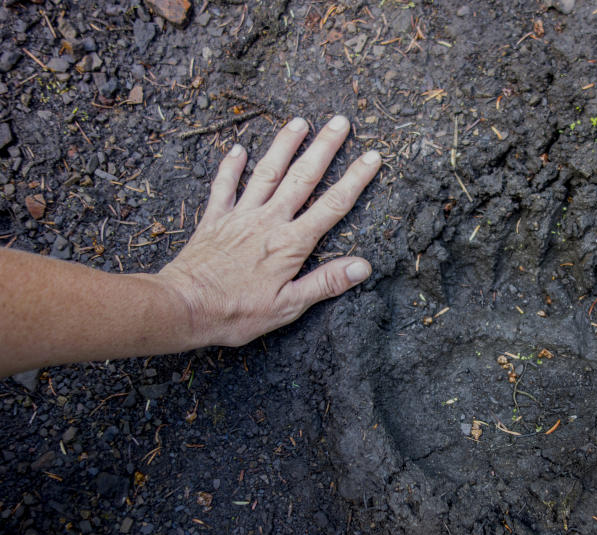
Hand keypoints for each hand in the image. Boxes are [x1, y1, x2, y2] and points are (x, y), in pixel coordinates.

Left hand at [158, 115, 379, 347]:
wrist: (185, 307)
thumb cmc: (237, 312)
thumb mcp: (289, 306)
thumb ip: (325, 283)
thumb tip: (363, 266)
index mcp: (291, 243)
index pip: (332, 206)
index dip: (355, 179)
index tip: (372, 156)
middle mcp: (268, 221)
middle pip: (302, 177)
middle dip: (324, 147)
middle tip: (340, 121)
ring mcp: (240, 216)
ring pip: (267, 172)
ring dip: (284, 145)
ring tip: (299, 121)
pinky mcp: (214, 219)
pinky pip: (224, 185)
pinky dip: (231, 165)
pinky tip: (238, 148)